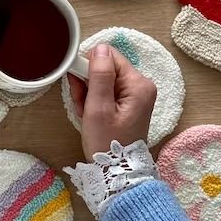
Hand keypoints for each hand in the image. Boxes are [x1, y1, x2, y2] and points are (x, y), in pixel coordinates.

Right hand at [67, 43, 156, 161]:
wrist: (116, 172)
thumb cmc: (106, 141)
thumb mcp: (98, 107)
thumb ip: (99, 75)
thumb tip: (99, 47)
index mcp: (138, 84)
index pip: (108, 56)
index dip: (89, 66)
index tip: (79, 86)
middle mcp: (141, 86)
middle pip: (105, 68)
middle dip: (88, 83)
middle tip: (82, 104)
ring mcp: (135, 95)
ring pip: (103, 80)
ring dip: (88, 94)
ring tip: (85, 113)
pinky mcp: (128, 104)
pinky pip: (106, 92)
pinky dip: (94, 101)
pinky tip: (90, 115)